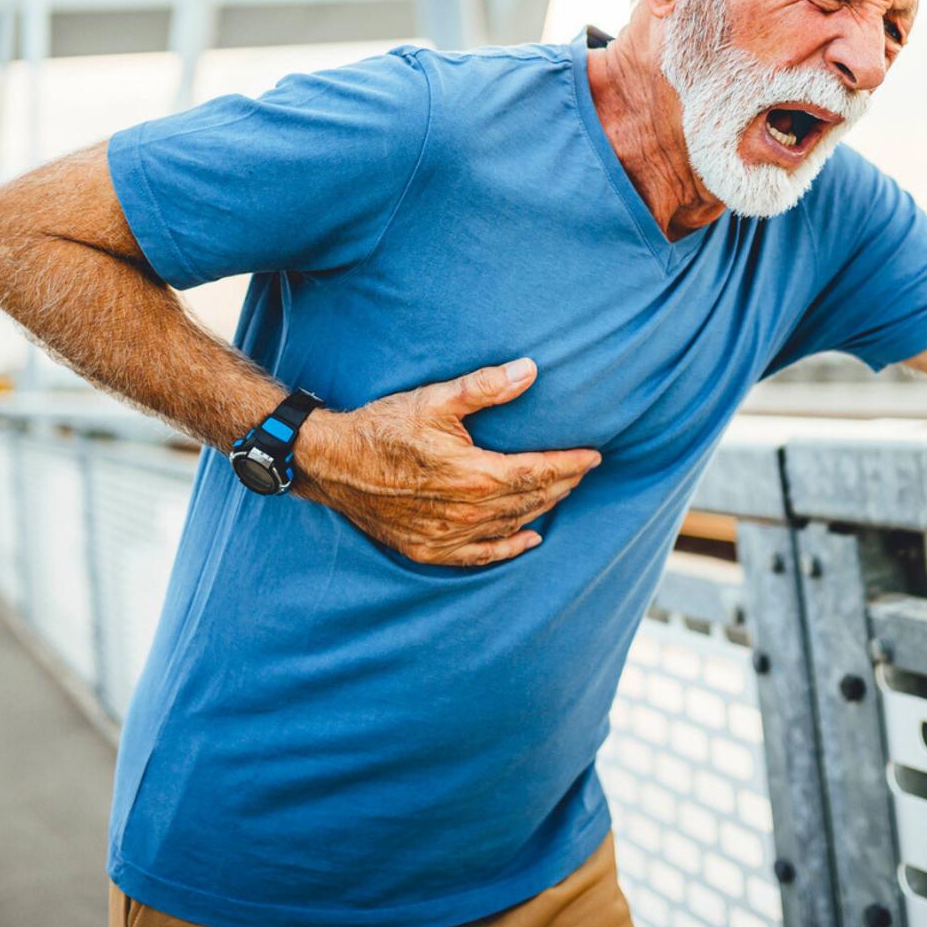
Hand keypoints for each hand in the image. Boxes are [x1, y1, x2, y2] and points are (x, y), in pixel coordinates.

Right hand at [291, 358, 601, 566]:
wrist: (331, 462)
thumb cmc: (383, 426)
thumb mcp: (435, 399)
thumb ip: (486, 387)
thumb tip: (531, 370)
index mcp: (474, 475)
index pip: (538, 472)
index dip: (569, 464)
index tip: (594, 455)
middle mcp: (466, 513)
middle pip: (529, 500)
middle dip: (561, 484)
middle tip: (583, 470)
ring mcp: (446, 535)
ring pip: (510, 525)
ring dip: (540, 509)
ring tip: (562, 491)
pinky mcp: (428, 548)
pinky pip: (479, 555)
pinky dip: (508, 548)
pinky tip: (528, 539)